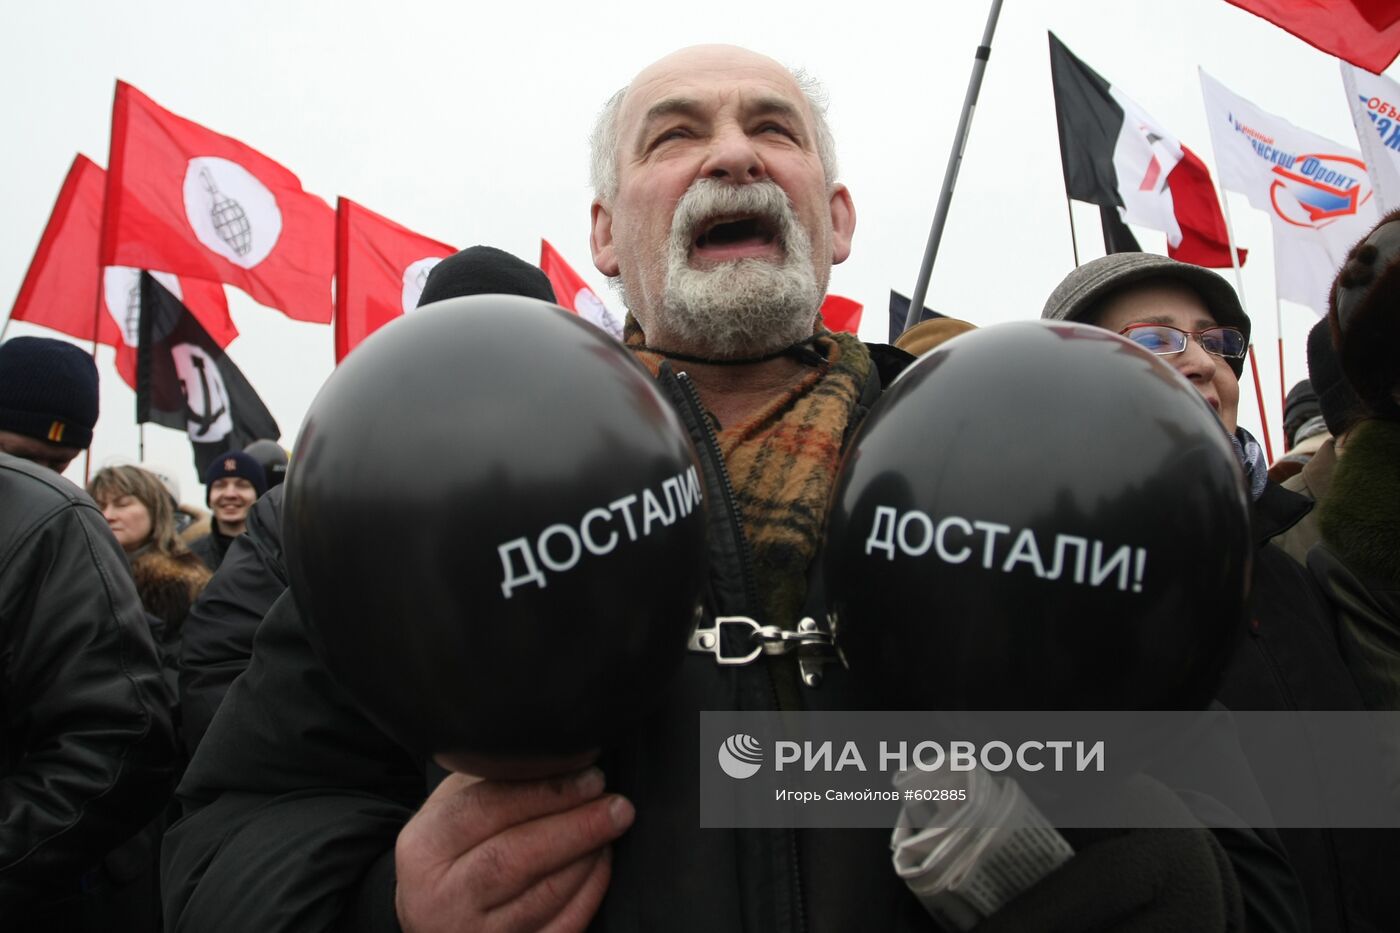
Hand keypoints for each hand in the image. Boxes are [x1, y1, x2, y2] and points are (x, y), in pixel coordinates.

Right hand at [394, 767, 632, 932]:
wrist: (432, 919)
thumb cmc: (451, 852)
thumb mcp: (450, 810)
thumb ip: (492, 781)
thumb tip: (560, 755)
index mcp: (424, 849)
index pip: (486, 810)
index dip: (544, 791)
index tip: (589, 777)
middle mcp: (444, 898)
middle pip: (515, 858)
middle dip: (575, 827)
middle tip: (616, 805)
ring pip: (544, 896)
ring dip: (588, 857)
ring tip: (611, 827)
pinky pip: (562, 927)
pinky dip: (590, 892)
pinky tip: (601, 862)